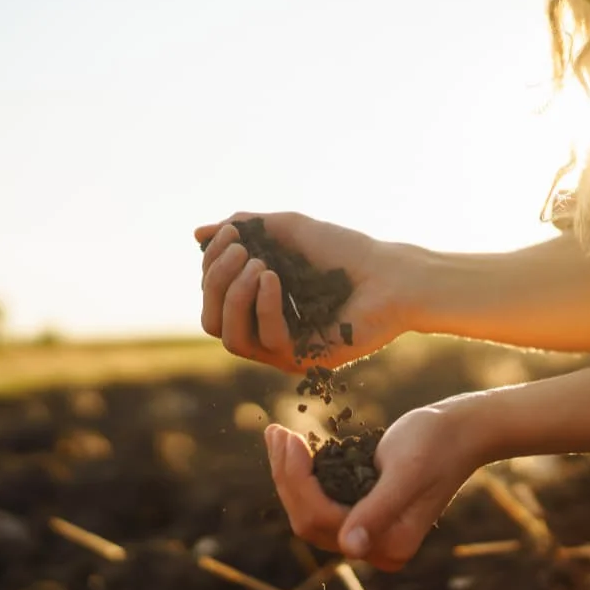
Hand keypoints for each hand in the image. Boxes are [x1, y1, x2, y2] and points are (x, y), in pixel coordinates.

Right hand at [195, 211, 418, 371]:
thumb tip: (198, 233)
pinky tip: (274, 278)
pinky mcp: (303, 361)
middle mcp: (266, 330)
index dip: (211, 266)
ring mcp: (283, 349)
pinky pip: (266, 341)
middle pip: (212, 319)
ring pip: (230, 336)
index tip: (231, 234)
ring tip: (259, 264)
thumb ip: (244, 228)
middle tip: (242, 250)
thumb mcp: (286, 229)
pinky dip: (265, 305)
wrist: (391, 274)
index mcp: (259, 303)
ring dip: (233, 295)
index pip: (213, 296)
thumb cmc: (344, 251)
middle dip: (216, 281)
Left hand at [262, 397, 487, 571]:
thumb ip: (380, 510)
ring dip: (288, 474)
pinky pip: (320, 501)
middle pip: (308, 520)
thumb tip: (352, 549)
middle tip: (275, 431)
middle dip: (285, 476)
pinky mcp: (363, 514)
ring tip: (278, 434)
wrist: (462, 431)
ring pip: (308, 512)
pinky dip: (303, 474)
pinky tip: (294, 445)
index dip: (296, 481)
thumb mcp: (408, 471)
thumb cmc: (439, 443)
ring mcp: (368, 534)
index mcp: (389, 545)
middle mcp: (376, 548)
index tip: (288, 436)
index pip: (320, 519)